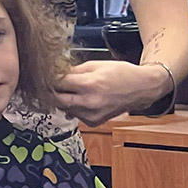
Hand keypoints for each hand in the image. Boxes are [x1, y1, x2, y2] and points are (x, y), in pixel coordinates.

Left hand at [53, 60, 167, 126]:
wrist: (141, 88)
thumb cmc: (122, 74)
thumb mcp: (96, 65)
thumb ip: (74, 71)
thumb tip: (56, 73)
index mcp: (90, 85)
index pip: (59, 84)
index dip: (50, 79)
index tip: (46, 76)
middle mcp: (90, 103)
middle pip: (57, 100)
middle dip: (52, 91)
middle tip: (50, 84)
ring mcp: (92, 115)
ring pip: (65, 108)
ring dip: (64, 99)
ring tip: (72, 89)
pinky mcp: (93, 122)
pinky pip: (75, 114)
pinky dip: (74, 106)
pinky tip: (82, 98)